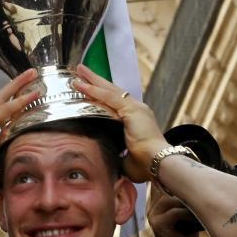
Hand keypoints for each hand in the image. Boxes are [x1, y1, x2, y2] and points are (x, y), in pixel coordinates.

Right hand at [0, 68, 38, 195]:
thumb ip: (5, 170)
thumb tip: (16, 176)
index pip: (7, 118)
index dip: (19, 109)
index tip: (32, 101)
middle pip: (6, 102)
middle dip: (19, 89)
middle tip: (32, 77)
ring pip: (6, 98)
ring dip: (20, 85)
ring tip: (33, 73)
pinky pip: (7, 108)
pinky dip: (21, 100)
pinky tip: (33, 92)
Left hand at [73, 65, 168, 181]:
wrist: (158, 163)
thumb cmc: (146, 165)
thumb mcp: (126, 159)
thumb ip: (116, 155)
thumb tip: (104, 160)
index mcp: (137, 119)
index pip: (115, 102)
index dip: (101, 94)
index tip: (88, 88)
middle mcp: (137, 109)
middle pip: (112, 91)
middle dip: (96, 80)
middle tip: (81, 70)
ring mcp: (135, 108)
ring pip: (109, 90)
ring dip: (92, 80)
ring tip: (78, 71)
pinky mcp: (132, 109)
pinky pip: (108, 97)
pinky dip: (93, 91)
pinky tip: (81, 85)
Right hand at [148, 184, 199, 236]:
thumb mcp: (186, 221)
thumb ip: (187, 208)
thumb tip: (202, 191)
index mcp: (158, 208)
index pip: (170, 191)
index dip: (184, 190)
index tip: (199, 191)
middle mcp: (153, 211)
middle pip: (170, 194)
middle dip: (186, 196)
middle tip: (203, 198)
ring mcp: (153, 217)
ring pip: (172, 201)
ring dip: (188, 204)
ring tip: (201, 208)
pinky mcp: (157, 224)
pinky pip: (175, 213)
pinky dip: (187, 214)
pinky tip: (197, 218)